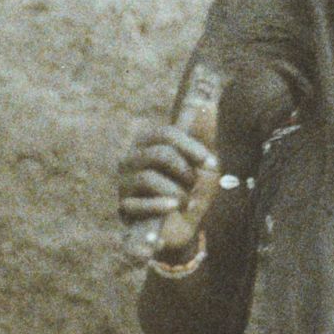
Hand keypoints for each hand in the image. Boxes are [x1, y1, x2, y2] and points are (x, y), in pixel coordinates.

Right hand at [117, 122, 219, 261]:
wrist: (180, 228)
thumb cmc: (191, 190)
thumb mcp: (200, 164)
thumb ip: (203, 135)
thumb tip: (208, 105)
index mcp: (147, 144)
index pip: (166, 134)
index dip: (190, 147)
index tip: (211, 163)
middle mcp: (130, 160)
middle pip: (160, 154)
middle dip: (185, 172)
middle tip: (193, 186)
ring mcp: (123, 184)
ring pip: (149, 179)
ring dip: (177, 193)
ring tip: (184, 203)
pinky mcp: (122, 208)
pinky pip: (137, 204)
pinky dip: (159, 207)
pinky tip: (172, 209)